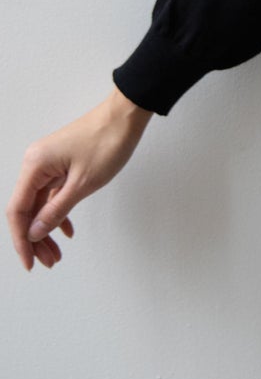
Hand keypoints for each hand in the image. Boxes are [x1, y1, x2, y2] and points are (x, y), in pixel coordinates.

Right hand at [8, 85, 153, 273]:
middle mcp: (36, 164)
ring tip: (57, 254)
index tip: (29, 262)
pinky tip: (66, 231)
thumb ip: (56, 210)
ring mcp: (48, 164)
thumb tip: (34, 233)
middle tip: (49, 262)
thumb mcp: (82, 184)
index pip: (17, 210)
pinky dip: (58, 213)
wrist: (126, 115)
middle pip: (27, 209)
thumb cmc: (107, 142)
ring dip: (47, 229)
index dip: (21, 240)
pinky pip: (52, 194)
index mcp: (35, 166)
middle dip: (35, 239)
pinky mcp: (61, 164)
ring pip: (40, 204)